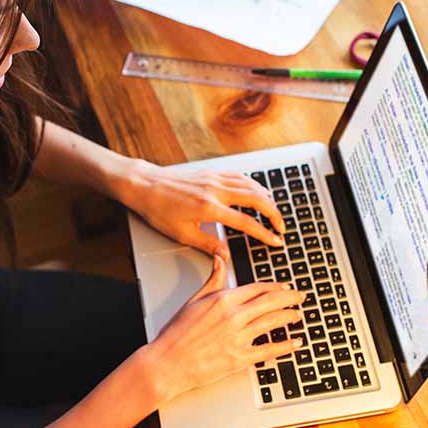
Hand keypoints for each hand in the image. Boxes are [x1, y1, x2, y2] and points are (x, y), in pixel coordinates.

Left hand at [118, 161, 284, 257]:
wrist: (145, 186)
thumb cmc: (159, 209)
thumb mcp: (182, 233)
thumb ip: (207, 244)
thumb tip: (226, 255)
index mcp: (210, 208)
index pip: (246, 222)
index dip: (264, 233)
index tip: (276, 241)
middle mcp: (216, 190)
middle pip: (257, 199)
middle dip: (274, 214)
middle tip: (282, 227)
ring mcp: (214, 179)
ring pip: (251, 185)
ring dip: (267, 198)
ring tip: (274, 211)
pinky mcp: (211, 172)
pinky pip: (239, 176)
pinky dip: (254, 184)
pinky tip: (257, 191)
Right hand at [143, 256, 303, 402]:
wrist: (168, 362)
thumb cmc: (177, 333)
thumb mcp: (194, 300)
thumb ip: (213, 279)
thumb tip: (220, 259)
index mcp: (223, 300)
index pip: (257, 288)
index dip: (275, 286)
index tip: (284, 286)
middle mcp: (234, 316)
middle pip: (271, 302)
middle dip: (290, 298)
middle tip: (300, 297)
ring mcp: (239, 338)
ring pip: (273, 322)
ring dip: (290, 317)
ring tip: (298, 315)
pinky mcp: (240, 358)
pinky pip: (269, 350)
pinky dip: (286, 346)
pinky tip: (295, 343)